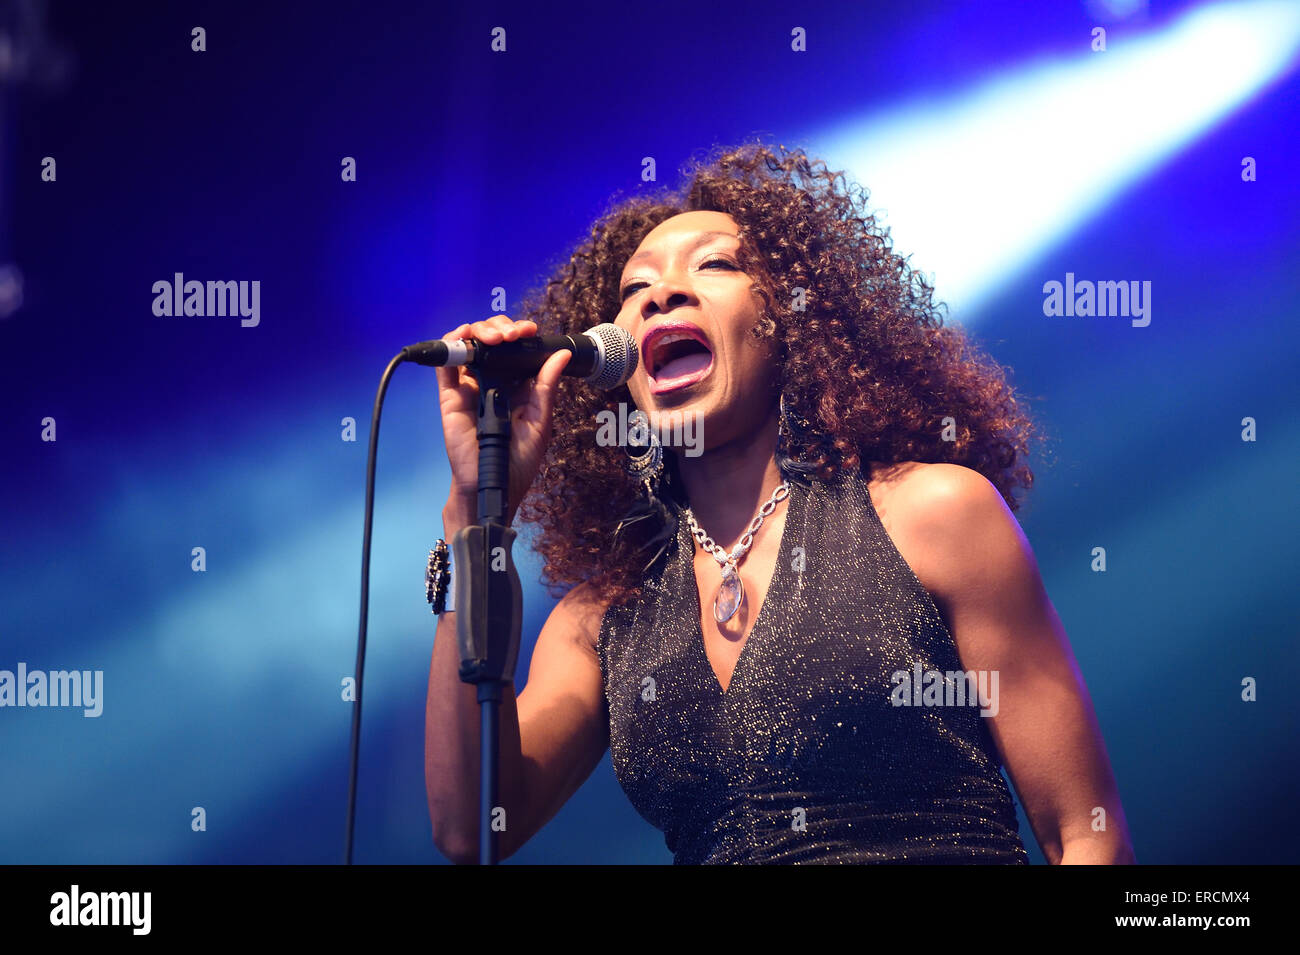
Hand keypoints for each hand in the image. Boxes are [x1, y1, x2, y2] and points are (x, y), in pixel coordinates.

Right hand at [434, 316, 571, 522]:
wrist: (493, 486)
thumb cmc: (518, 461)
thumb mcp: (540, 422)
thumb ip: (546, 387)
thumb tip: (561, 355)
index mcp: (516, 385)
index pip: (516, 349)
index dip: (521, 334)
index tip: (531, 331)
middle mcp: (492, 380)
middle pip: (491, 340)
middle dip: (502, 327)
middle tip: (514, 334)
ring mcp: (470, 386)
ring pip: (469, 344)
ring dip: (480, 330)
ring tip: (495, 337)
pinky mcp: (450, 395)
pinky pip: (446, 365)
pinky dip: (452, 344)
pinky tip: (464, 337)